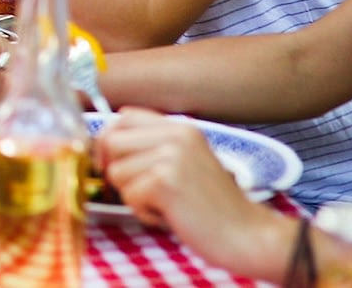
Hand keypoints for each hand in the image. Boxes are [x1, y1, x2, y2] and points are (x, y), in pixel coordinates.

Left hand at [94, 109, 289, 272]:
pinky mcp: (166, 182)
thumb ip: (155, 147)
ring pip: (116, 172)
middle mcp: (176, 135)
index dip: (110, 140)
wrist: (247, 234)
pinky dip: (144, 213)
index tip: (115, 163)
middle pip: (111, 141)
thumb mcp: (187, 161)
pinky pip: (129, 196)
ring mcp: (171, 156)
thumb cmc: (213, 206)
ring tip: (165, 204)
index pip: (124, 116)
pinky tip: (170, 216)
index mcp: (181, 127)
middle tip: (140, 191)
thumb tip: (105, 144)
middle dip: (116, 171)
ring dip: (134, 197)